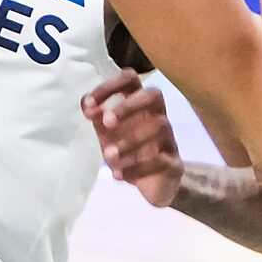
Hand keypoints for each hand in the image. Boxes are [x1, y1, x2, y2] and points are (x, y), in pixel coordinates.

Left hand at [83, 71, 183, 208]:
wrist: (150, 182)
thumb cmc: (126, 147)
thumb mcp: (106, 130)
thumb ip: (96, 114)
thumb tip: (87, 104)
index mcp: (138, 102)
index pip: (130, 79)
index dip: (109, 86)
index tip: (89, 105)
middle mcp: (157, 115)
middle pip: (153, 95)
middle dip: (128, 106)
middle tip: (107, 123)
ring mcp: (169, 138)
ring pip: (159, 128)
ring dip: (130, 142)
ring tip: (109, 157)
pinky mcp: (174, 163)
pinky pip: (162, 160)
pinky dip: (137, 167)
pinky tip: (119, 175)